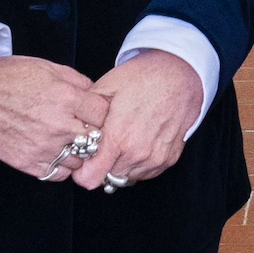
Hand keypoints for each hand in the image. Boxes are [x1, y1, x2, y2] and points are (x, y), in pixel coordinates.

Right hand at [0, 55, 108, 180]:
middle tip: (82, 128)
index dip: (100, 112)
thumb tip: (95, 94)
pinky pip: (58, 174)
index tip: (92, 112)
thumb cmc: (11, 77)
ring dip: (77, 153)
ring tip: (65, 141)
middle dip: (92, 133)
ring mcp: (44, 147)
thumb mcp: (49, 68)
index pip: (103, 114)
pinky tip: (54, 153)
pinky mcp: (28, 163)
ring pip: (79, 161)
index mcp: (66, 98)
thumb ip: (77, 82)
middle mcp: (59, 125)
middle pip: (95, 140)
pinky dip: (60, 167)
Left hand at [70, 51, 202, 189]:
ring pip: (127, 177)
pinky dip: (138, 163)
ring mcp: (155, 158)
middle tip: (104, 144)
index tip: (84, 159)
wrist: (180, 74)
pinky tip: (138, 141)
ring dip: (120, 165)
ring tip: (123, 141)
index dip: (82, 172)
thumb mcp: (105, 87)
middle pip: (107, 178)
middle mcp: (138, 153)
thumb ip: (86, 115)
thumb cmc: (142, 77)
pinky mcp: (168, 159)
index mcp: (118, 137)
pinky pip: (145, 173)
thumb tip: (73, 130)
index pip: (90, 178)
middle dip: (102, 165)